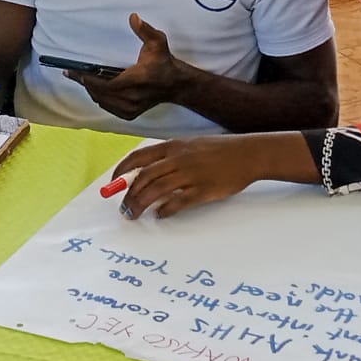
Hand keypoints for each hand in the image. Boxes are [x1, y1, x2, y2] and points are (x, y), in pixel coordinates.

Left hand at [65, 13, 184, 119]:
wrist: (176, 84)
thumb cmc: (164, 63)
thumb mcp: (158, 42)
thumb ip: (145, 30)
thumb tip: (133, 17)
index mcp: (136, 80)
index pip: (105, 84)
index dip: (87, 79)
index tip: (74, 72)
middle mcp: (132, 97)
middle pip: (99, 93)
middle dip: (84, 82)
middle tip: (72, 73)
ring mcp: (131, 108)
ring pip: (101, 101)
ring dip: (91, 90)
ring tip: (81, 78)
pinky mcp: (130, 114)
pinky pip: (107, 107)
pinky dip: (99, 98)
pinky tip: (95, 88)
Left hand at [111, 135, 260, 218]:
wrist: (248, 154)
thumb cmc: (219, 150)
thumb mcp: (191, 145)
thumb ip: (170, 156)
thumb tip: (146, 173)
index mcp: (174, 147)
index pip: (139, 158)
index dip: (122, 170)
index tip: (113, 182)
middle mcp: (179, 159)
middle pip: (144, 178)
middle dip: (129, 195)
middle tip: (124, 208)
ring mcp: (191, 175)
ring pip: (156, 191)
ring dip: (141, 205)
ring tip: (135, 215)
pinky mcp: (203, 190)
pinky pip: (178, 202)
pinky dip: (165, 210)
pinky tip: (160, 215)